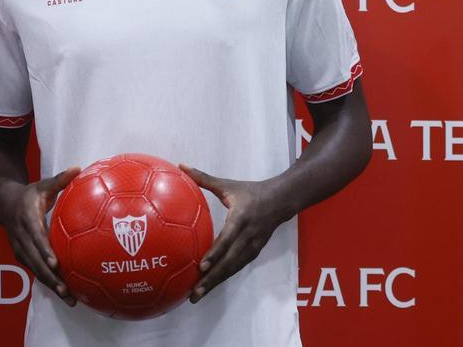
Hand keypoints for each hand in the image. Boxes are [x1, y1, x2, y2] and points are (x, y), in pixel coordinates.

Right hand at [0, 167, 80, 304]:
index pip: (36, 238)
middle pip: (35, 261)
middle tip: (66, 290)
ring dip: (51, 285)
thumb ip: (60, 179)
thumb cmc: (29, 194)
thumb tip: (78, 167)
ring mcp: (19, 248)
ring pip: (35, 270)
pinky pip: (35, 270)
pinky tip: (65, 292)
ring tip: (69, 299)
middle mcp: (21, 237)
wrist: (3, 203)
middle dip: (50, 277)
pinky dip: (48, 282)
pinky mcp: (21, 255)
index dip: (45, 251)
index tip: (56, 263)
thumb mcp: (42, 184)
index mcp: (27, 219)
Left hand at [180, 165, 291, 302]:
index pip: (227, 239)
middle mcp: (248, 237)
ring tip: (196, 296)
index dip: (215, 254)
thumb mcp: (228, 184)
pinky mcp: (254, 253)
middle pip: (228, 262)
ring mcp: (253, 247)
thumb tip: (181, 165)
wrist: (281, 201)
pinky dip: (223, 278)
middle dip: (211, 279)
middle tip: (193, 293)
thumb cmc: (250, 192)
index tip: (201, 266)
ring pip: (232, 269)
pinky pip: (236, 268)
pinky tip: (209, 286)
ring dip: (215, 283)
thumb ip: (203, 178)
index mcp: (241, 219)